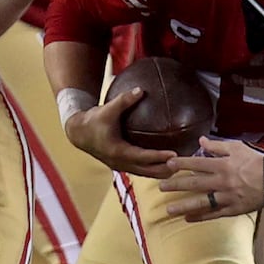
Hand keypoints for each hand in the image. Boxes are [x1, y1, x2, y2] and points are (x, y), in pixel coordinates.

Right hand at [62, 86, 176, 177]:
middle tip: (184, 165)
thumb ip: (124, 100)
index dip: (159, 157)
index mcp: (118, 151)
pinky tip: (167, 163)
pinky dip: (154, 168)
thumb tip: (140, 89)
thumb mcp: (107, 109)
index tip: (174, 155)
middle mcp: (121, 162)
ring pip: (146, 173)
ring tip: (180, 168)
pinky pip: (142, 170)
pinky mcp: (123, 165)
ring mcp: (122, 166)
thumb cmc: (93, 121)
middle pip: (148, 171)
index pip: (143, 157)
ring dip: (162, 172)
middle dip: (166, 170)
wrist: (79, 133)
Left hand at [159, 137, 263, 220]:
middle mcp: (222, 182)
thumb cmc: (256, 161)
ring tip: (169, 209)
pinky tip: (188, 218)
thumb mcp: (238, 148)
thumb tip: (200, 141)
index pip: (197, 164)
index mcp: (223, 165)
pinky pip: (214, 214)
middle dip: (176, 185)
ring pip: (202, 202)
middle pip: (195, 184)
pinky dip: (201, 217)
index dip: (182, 164)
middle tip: (161, 187)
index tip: (169, 165)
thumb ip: (218, 146)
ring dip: (184, 206)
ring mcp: (227, 197)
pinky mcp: (233, 209)